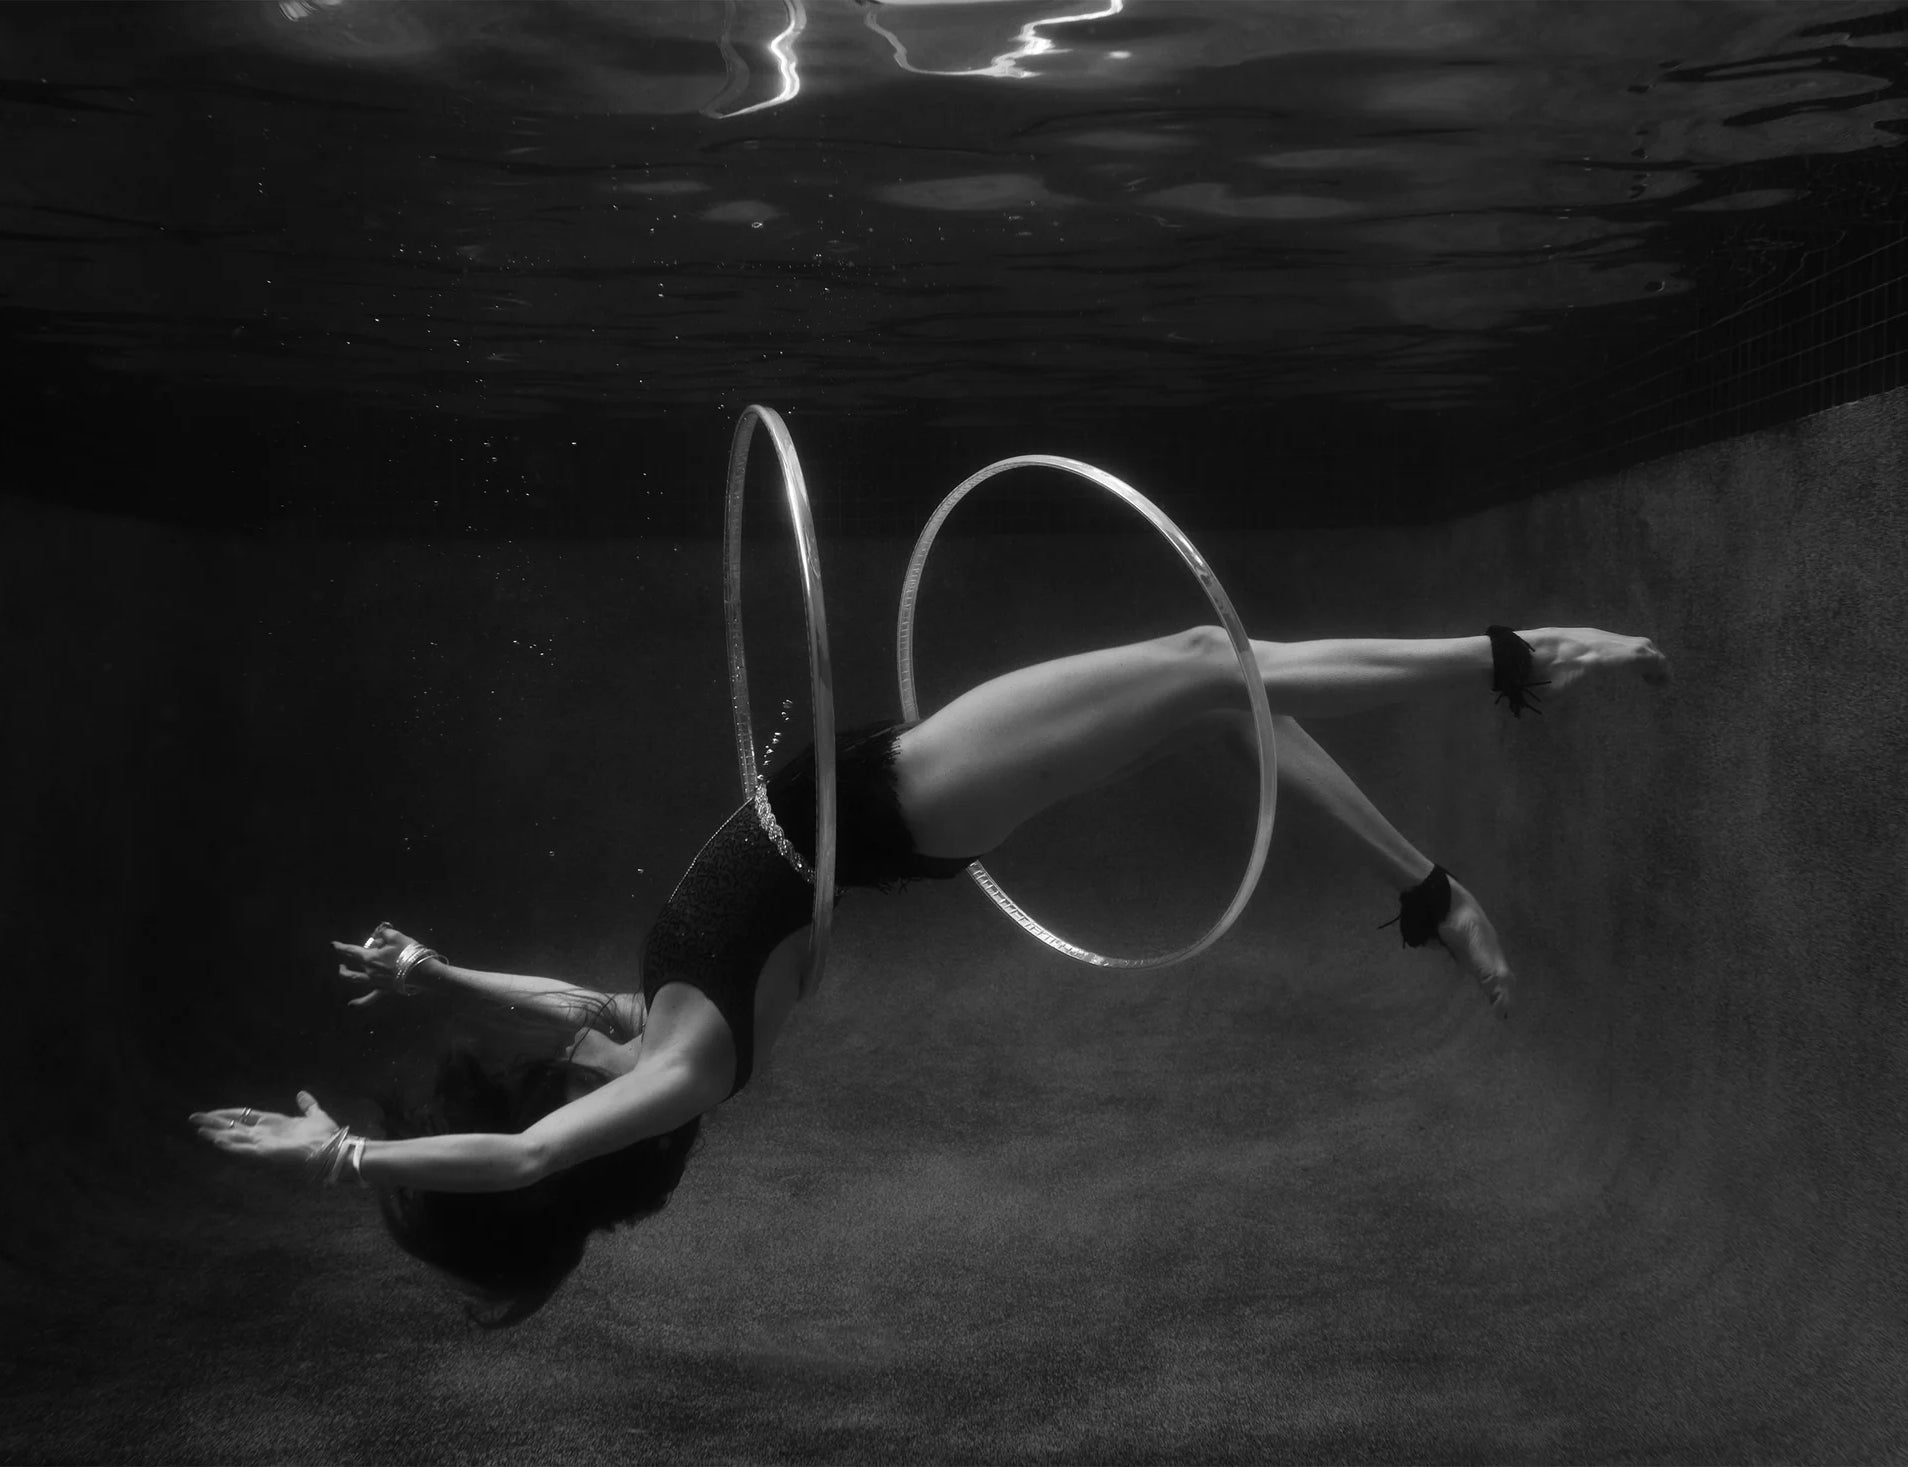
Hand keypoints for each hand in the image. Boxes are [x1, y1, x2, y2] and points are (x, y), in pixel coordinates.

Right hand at [190, 1091, 340, 1170]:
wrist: (334, 1148)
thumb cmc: (325, 1135)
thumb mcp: (314, 1114)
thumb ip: (307, 1105)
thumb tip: (301, 1093)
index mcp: (273, 1124)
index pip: (244, 1116)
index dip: (227, 1114)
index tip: (211, 1113)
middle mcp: (265, 1134)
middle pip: (234, 1127)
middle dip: (214, 1123)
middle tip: (194, 1119)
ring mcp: (264, 1144)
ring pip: (235, 1138)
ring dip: (217, 1134)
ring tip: (200, 1131)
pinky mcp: (266, 1153)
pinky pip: (245, 1149)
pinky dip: (231, 1145)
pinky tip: (216, 1140)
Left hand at [331, 921, 422, 1007]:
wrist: (423, 972)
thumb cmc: (410, 953)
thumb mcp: (397, 936)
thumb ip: (384, 933)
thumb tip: (379, 934)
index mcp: (370, 957)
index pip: (351, 950)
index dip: (341, 947)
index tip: (333, 945)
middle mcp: (369, 970)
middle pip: (355, 963)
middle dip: (348, 957)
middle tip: (348, 955)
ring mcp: (375, 982)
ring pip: (355, 979)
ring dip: (346, 974)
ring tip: (342, 970)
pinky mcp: (384, 990)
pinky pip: (369, 998)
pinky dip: (359, 1002)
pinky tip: (351, 1005)